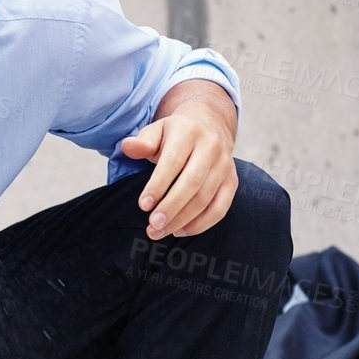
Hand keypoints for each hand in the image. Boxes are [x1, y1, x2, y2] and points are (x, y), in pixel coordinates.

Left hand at [119, 96, 236, 239]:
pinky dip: (201, 224)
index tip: (143, 205)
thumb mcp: (156, 131)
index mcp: (188, 132)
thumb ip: (142, 142)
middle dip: (171, 207)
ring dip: (182, 219)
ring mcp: (224, 166)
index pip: (173, 162)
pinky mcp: (232, 182)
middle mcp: (211, 148)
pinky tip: (180, 230)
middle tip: (153, 224)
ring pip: (205, 198)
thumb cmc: (176, 134)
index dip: (158, 185)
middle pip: (192, 183)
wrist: (210, 126)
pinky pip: (220, 208)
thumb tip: (127, 147)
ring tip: (159, 231)